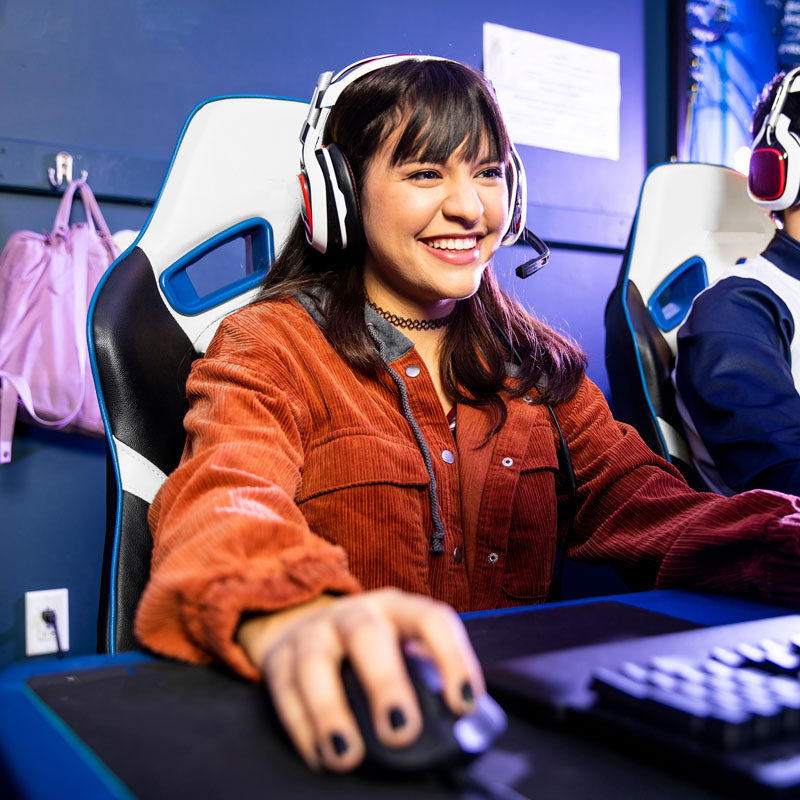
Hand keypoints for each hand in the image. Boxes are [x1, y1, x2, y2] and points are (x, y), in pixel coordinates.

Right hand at [237, 588, 483, 771]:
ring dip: (330, 711)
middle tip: (401, 731)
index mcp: (397, 608)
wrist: (302, 620)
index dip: (451, 657)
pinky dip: (301, 729)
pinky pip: (284, 692)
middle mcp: (355, 614)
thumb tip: (469, 730)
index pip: (431, 619)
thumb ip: (428, 677)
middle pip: (368, 637)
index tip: (464, 703)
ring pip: (315, 663)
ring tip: (347, 755)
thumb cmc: (370, 647)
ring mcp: (312, 633)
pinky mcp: (278, 659)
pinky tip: (320, 756)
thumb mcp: (402, 645)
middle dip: (385, 683)